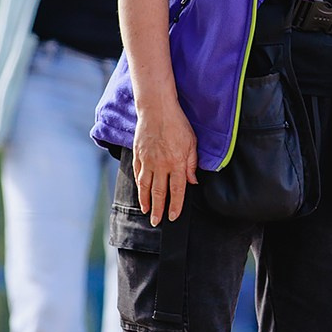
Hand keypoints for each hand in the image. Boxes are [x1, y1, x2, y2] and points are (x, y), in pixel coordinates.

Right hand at [132, 93, 198, 224]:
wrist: (157, 109)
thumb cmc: (178, 124)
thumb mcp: (192, 143)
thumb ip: (192, 164)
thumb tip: (193, 182)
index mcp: (177, 163)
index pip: (176, 191)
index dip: (175, 206)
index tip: (173, 217)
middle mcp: (161, 165)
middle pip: (159, 193)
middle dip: (158, 210)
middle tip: (156, 222)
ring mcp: (147, 160)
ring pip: (145, 186)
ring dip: (146, 201)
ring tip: (147, 212)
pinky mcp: (138, 154)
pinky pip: (138, 174)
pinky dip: (139, 186)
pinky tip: (140, 192)